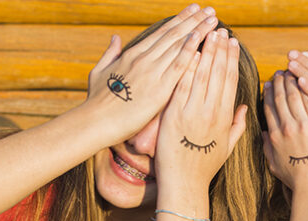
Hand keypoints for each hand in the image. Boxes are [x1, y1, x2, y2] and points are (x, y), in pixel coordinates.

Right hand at [82, 4, 218, 144]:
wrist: (95, 121)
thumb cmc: (95, 102)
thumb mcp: (99, 72)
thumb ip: (109, 53)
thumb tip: (115, 38)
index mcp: (131, 55)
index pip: (161, 33)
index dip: (179, 20)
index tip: (192, 10)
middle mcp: (143, 59)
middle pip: (173, 35)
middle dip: (193, 20)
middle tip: (209, 10)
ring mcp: (152, 72)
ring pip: (179, 45)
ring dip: (198, 31)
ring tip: (213, 19)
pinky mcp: (159, 88)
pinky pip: (179, 66)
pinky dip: (191, 50)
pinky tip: (202, 39)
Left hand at [155, 29, 246, 190]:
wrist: (185, 184)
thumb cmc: (204, 168)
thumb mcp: (227, 147)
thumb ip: (237, 126)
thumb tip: (245, 108)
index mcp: (224, 117)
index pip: (230, 81)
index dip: (231, 59)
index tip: (232, 43)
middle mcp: (211, 111)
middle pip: (218, 73)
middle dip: (220, 49)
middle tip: (221, 30)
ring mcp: (193, 112)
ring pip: (202, 75)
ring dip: (205, 51)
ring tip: (207, 33)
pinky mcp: (175, 115)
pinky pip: (182, 85)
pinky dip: (186, 68)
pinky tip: (190, 52)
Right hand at [262, 71, 307, 191]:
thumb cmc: (294, 178)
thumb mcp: (273, 164)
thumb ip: (266, 147)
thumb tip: (263, 134)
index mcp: (274, 135)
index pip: (269, 108)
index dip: (269, 93)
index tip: (269, 83)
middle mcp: (286, 127)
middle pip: (281, 98)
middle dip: (280, 83)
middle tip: (280, 72)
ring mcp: (303, 125)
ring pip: (296, 96)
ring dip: (293, 82)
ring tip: (292, 72)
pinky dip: (307, 90)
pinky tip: (307, 81)